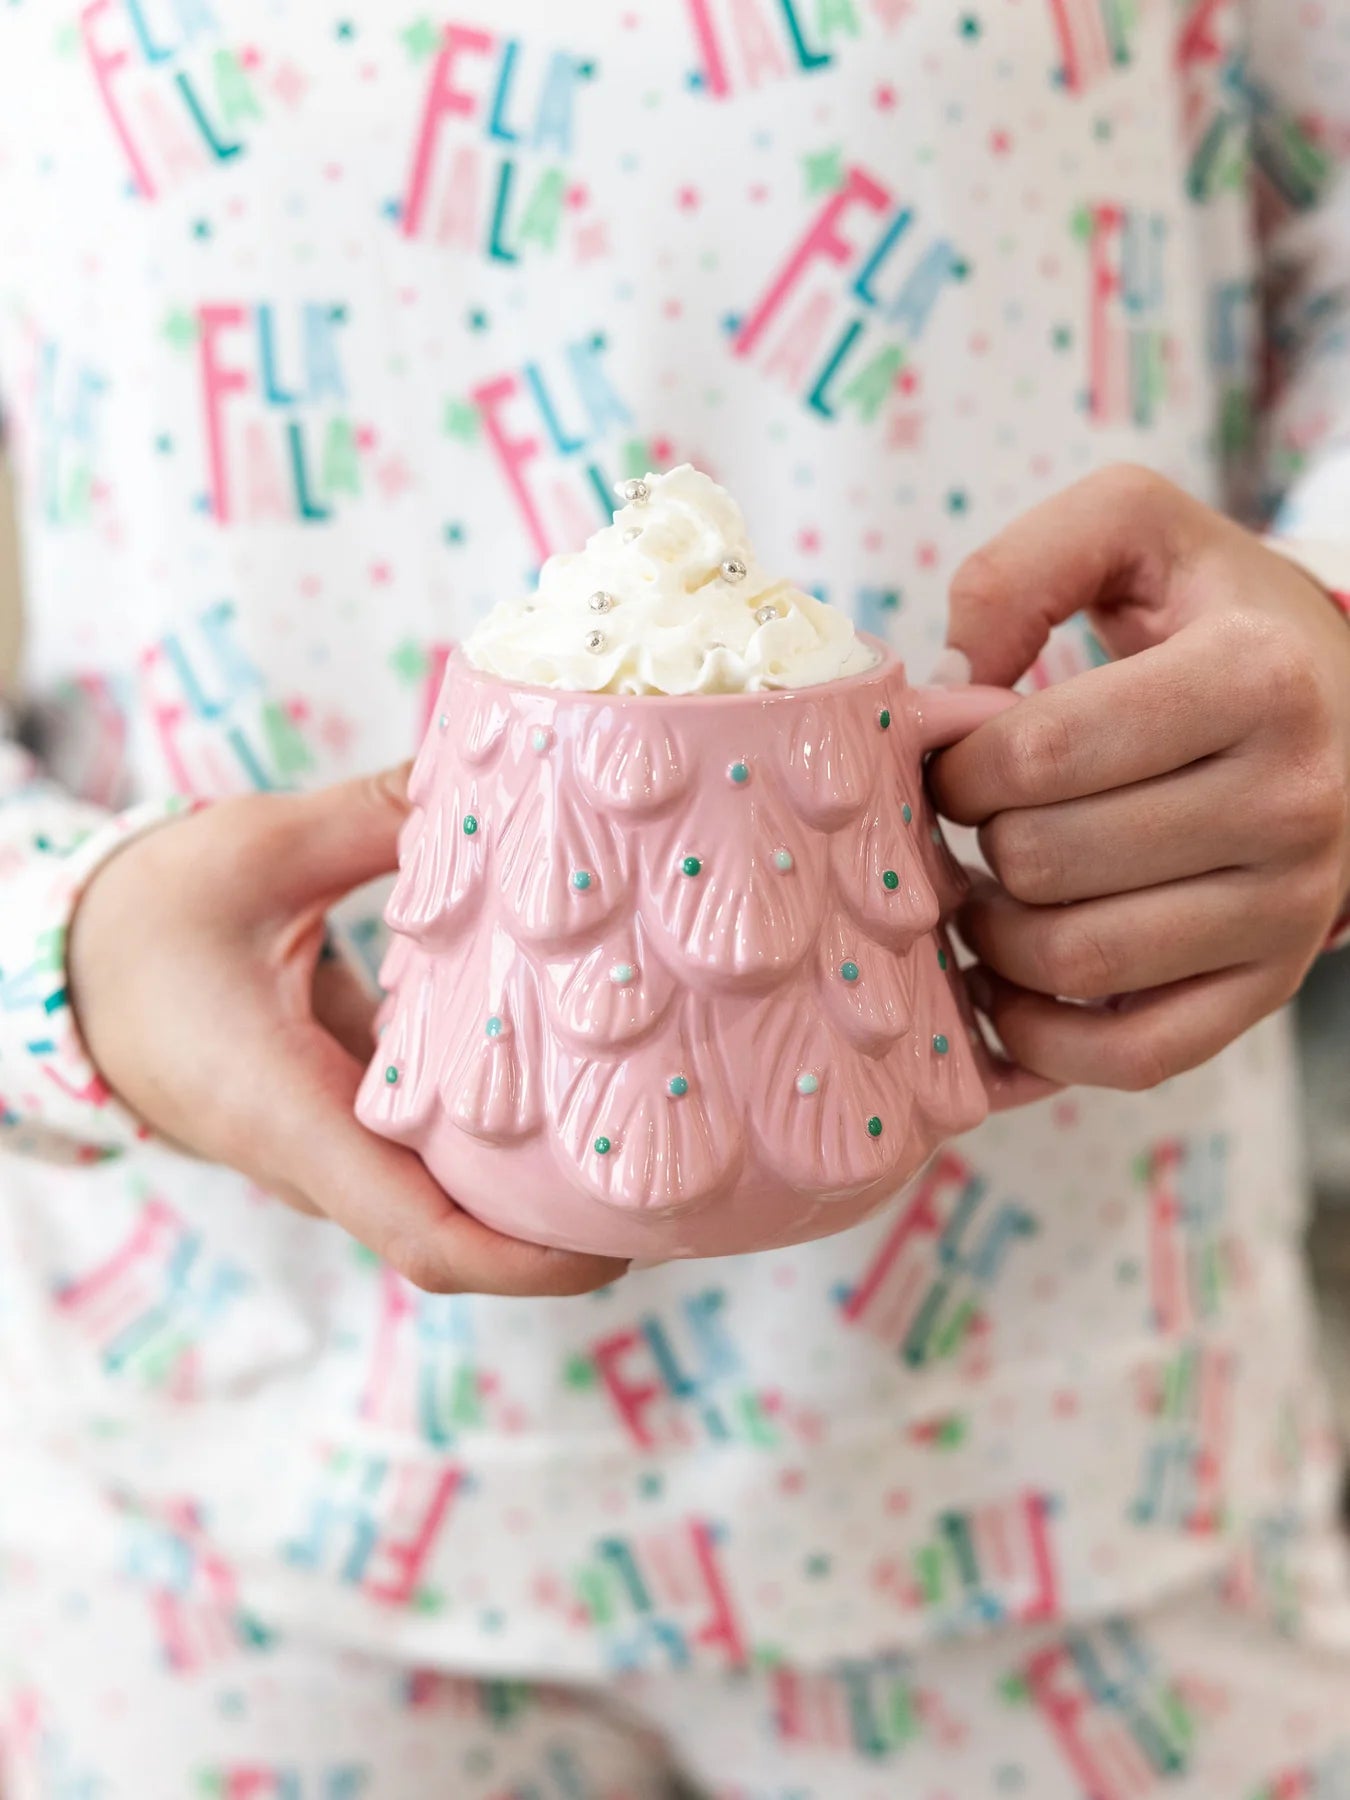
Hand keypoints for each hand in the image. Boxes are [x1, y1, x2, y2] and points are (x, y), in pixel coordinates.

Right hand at [67, 769, 627, 1295]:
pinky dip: (514, 1131)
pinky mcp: (350, 1116)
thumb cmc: (145, 920)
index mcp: (289, 1119)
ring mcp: (338, 1147)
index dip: (533, 1260)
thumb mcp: (251, 853)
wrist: (72, 971)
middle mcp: (323, 1158)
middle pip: (468, 1236)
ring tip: (667, 1125)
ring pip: (460, 1199)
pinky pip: (442, 1150)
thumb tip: (482, 772)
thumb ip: (368, 816)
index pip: (425, 1239)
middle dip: (577, 1227)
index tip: (629, 1242)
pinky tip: (586, 1070)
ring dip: (552, 1183)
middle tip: (694, 1172)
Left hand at [931, 465, 1349, 1089]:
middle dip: (971, 842)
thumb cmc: (1212, 618)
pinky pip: (1132, 1055)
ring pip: (1074, 961)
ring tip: (984, 885)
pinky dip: (1042, 1036)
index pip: (1041, 751)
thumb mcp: (1134, 531)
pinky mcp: (1269, 986)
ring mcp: (1291, 908)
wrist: (1342, 705)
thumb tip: (949, 684)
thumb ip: (1024, 567)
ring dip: (990, 934)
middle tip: (967, 821)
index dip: (957, 762)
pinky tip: (1007, 981)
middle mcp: (1295, 801)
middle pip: (1045, 860)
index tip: (954, 756)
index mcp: (1257, 678)